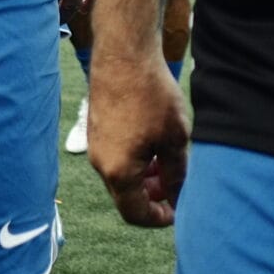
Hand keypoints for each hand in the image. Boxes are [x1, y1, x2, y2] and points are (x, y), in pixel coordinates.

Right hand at [87, 50, 187, 227]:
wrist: (125, 55)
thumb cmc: (152, 95)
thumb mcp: (175, 139)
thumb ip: (177, 174)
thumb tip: (178, 196)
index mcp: (119, 171)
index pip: (135, 213)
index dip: (159, 218)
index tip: (178, 210)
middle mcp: (100, 163)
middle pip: (126, 197)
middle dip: (152, 197)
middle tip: (176, 186)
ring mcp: (95, 146)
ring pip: (121, 176)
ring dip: (144, 178)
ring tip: (167, 163)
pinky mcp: (96, 130)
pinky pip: (115, 158)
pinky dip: (134, 161)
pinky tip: (153, 143)